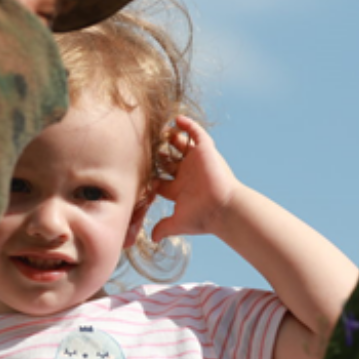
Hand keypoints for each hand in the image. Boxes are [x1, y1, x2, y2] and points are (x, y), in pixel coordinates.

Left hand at [151, 116, 242, 241]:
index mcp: (179, 189)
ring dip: (171, 137)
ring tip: (159, 129)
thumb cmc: (202, 217)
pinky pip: (197, 133)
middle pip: (169, 160)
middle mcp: (187, 174)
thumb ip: (164, 228)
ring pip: (182, 145)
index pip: (161, 180)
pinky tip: (177, 119)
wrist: (222, 208)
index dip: (149, 176)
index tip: (136, 170)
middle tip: (144, 145)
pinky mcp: (206, 151)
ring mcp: (196, 161)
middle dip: (158, 153)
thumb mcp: (177, 223)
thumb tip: (153, 239)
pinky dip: (188, 125)